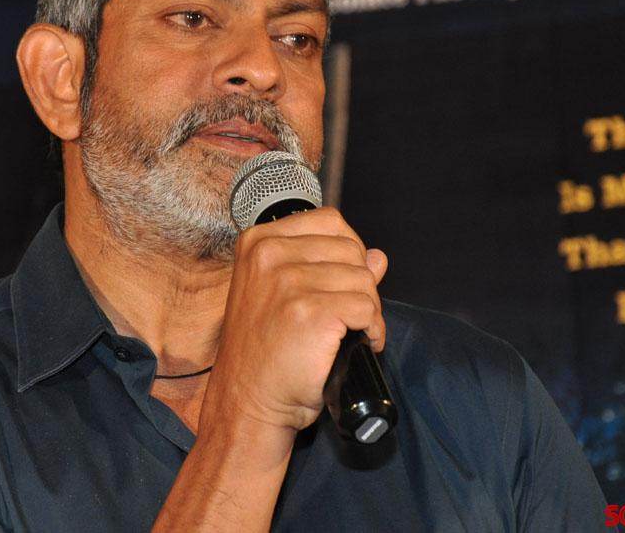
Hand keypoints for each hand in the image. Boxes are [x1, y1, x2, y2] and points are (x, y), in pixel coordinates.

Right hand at [202, 207, 388, 442]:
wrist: (247, 403)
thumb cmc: (264, 355)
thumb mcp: (286, 297)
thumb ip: (327, 267)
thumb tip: (377, 257)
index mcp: (258, 242)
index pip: (330, 221)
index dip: (348, 253)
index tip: (340, 282)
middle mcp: (269, 254)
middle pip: (351, 250)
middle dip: (360, 284)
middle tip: (346, 316)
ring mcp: (289, 282)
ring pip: (364, 280)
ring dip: (368, 310)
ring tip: (348, 333)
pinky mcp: (310, 312)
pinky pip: (367, 309)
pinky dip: (373, 330)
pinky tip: (357, 344)